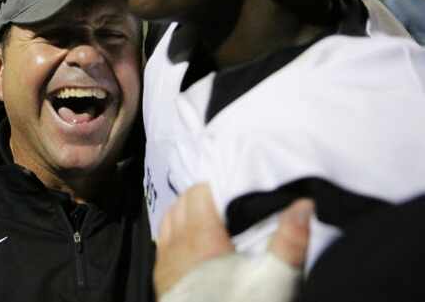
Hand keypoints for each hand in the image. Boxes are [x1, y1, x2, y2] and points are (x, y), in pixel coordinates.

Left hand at [155, 183, 312, 300]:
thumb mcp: (275, 280)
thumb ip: (289, 240)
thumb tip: (303, 205)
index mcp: (202, 237)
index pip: (200, 192)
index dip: (217, 185)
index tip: (235, 186)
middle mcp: (177, 244)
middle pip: (184, 202)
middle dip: (204, 196)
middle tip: (228, 200)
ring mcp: (165, 261)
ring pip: (169, 219)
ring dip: (186, 212)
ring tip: (210, 216)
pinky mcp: (161, 279)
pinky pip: (163, 241)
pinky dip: (175, 232)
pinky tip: (192, 242)